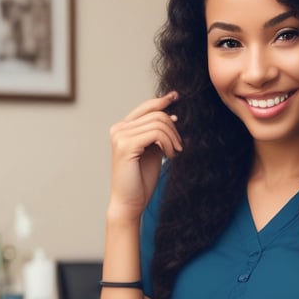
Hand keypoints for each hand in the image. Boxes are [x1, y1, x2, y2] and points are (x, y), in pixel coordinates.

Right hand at [108, 92, 181, 219]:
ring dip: (172, 138)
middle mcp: (118, 129)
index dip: (162, 101)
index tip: (176, 96)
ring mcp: (120, 136)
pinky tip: (169, 156)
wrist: (130, 202)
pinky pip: (156, 133)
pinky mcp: (126, 145)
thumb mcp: (153, 151)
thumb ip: (157, 133)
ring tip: (173, 153)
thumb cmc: (141, 179)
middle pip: (156, 114)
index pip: (146, 107)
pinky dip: (168, 143)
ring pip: (158, 123)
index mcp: (123, 128)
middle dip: (173, 129)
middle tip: (179, 146)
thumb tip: (172, 115)